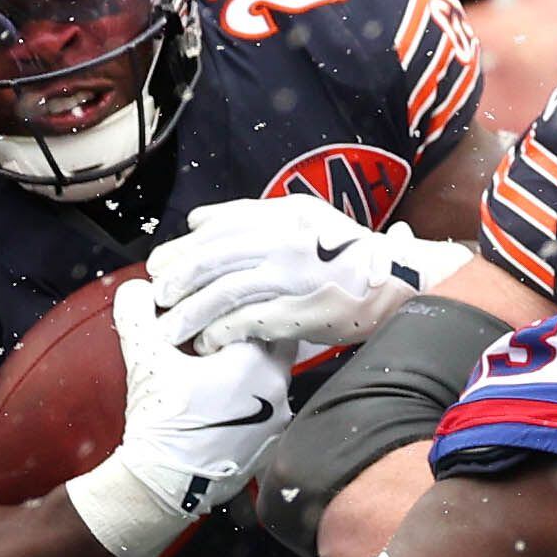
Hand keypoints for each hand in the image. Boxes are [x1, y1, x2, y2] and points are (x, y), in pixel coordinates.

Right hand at [109, 278, 292, 515]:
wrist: (161, 486)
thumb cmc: (159, 422)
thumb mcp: (145, 358)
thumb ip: (140, 314)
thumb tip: (136, 288)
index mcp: (257, 362)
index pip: (260, 314)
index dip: (233, 309)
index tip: (211, 315)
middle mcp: (278, 389)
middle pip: (272, 344)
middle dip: (246, 336)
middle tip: (215, 336)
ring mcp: (278, 420)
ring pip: (272, 377)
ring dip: (249, 369)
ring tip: (214, 370)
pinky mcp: (270, 443)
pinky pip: (267, 407)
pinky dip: (250, 399)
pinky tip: (219, 401)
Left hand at [151, 196, 469, 353]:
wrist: (397, 281)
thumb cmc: (348, 253)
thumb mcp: (304, 218)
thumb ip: (253, 216)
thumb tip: (198, 220)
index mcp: (283, 214)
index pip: (217, 228)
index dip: (183, 249)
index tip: (160, 266)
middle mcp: (285, 239)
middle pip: (213, 260)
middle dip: (178, 281)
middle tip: (159, 298)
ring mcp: (292, 276)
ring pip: (224, 292)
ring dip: (192, 313)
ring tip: (173, 329)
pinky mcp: (300, 309)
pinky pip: (247, 321)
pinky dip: (222, 332)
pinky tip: (208, 343)